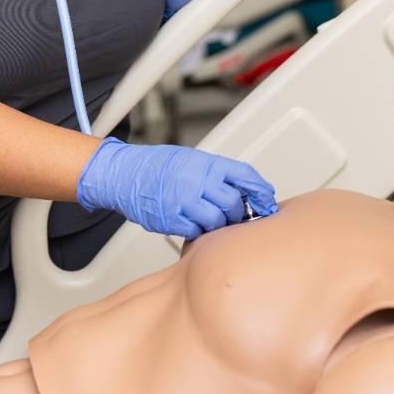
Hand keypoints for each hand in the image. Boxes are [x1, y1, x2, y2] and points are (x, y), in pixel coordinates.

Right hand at [76, 137, 277, 240]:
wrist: (125, 174)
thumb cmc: (158, 167)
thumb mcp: (192, 161)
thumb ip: (217, 174)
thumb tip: (247, 189)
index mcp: (206, 164)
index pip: (245, 176)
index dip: (260, 191)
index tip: (267, 202)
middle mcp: (197, 181)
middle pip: (234, 203)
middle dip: (237, 212)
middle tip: (233, 215)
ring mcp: (184, 201)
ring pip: (217, 221)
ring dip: (219, 225)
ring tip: (211, 220)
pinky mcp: (172, 220)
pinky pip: (196, 232)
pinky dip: (199, 232)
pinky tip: (194, 225)